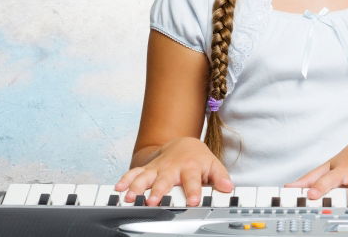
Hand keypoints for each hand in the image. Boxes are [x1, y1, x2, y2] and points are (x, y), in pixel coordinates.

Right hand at [115, 136, 233, 206]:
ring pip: (145, 177)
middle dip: (158, 191)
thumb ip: (220, 177)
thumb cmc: (198, 159)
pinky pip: (133, 173)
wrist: (184, 144)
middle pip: (164, 180)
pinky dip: (125, 179)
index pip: (193, 181)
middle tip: (153, 201)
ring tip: (130, 198)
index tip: (193, 202)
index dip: (193, 191)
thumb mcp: (213, 166)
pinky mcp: (146, 169)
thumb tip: (228, 187)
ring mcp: (157, 168)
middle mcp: (172, 168)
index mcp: (190, 168)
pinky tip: (118, 188)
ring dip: (137, 187)